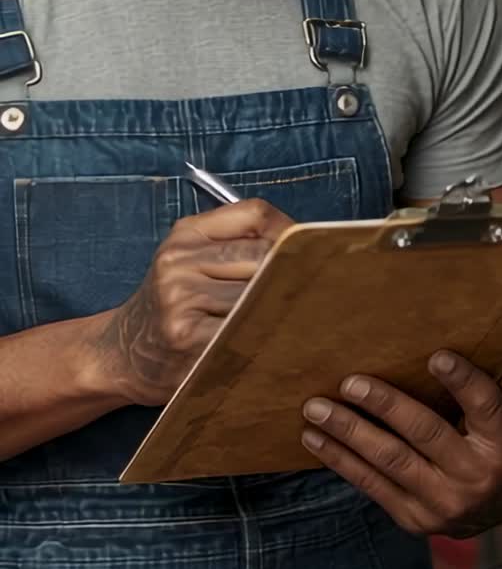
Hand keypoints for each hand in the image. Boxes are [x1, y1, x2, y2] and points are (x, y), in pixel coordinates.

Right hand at [97, 199, 292, 405]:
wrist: (118, 354)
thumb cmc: (168, 304)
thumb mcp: (188, 258)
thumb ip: (234, 242)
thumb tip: (303, 242)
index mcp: (186, 234)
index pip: (255, 214)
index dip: (290, 230)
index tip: (310, 250)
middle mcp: (179, 261)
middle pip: (264, 255)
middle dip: (293, 274)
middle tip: (316, 291)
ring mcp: (181, 300)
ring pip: (259, 295)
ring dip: (282, 309)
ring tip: (296, 319)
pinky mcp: (188, 338)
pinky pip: (245, 331)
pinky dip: (265, 337)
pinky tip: (272, 343)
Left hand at [301, 352, 501, 537]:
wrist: (500, 498)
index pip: (486, 407)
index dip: (462, 381)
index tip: (436, 356)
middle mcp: (476, 478)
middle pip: (426, 433)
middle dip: (386, 406)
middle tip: (350, 382)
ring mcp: (443, 504)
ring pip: (391, 461)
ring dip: (349, 433)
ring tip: (316, 409)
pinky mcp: (414, 519)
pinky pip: (373, 486)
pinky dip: (341, 461)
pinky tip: (315, 438)